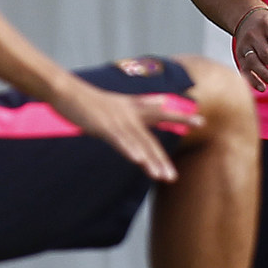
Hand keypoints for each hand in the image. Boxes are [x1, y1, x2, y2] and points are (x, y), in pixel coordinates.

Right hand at [46, 76, 201, 183]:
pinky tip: (139, 160)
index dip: (181, 116)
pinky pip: (119, 140)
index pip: (161, 113)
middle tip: (174, 176)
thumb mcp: (120, 101)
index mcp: (133, 108)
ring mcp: (117, 120)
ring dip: (150, 161)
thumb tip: (162, 100)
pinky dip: (129, 149)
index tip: (201, 120)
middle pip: (151, 139)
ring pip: (138, 144)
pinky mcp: (103, 125)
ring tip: (162, 177)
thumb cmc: (90, 99)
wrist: (66, 90)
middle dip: (163, 158)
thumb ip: (142, 104)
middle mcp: (129, 114)